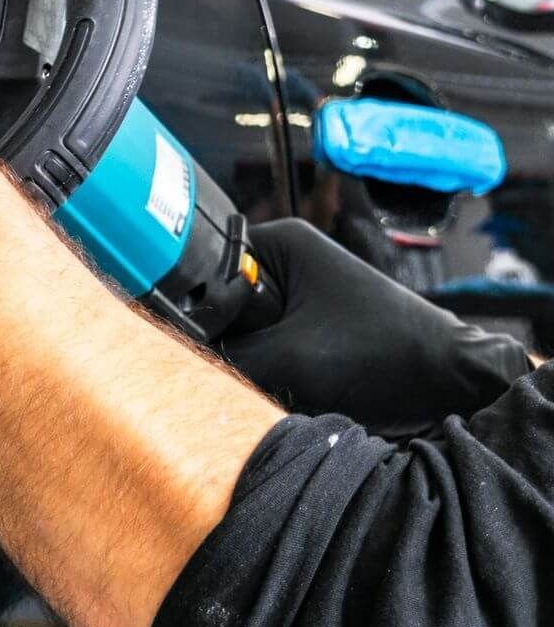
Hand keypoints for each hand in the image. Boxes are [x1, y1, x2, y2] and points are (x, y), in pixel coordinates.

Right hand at [221, 219, 530, 436]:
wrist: (447, 382)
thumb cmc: (383, 353)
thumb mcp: (289, 358)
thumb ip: (225, 361)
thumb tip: (180, 370)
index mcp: (277, 243)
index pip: (202, 267)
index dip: (195, 306)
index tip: (198, 338)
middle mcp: (281, 263)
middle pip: (216, 304)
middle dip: (223, 339)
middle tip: (246, 363)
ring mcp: (291, 298)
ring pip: (235, 332)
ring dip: (244, 360)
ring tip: (272, 375)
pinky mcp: (300, 330)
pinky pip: (257, 349)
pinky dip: (261, 371)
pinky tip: (280, 384)